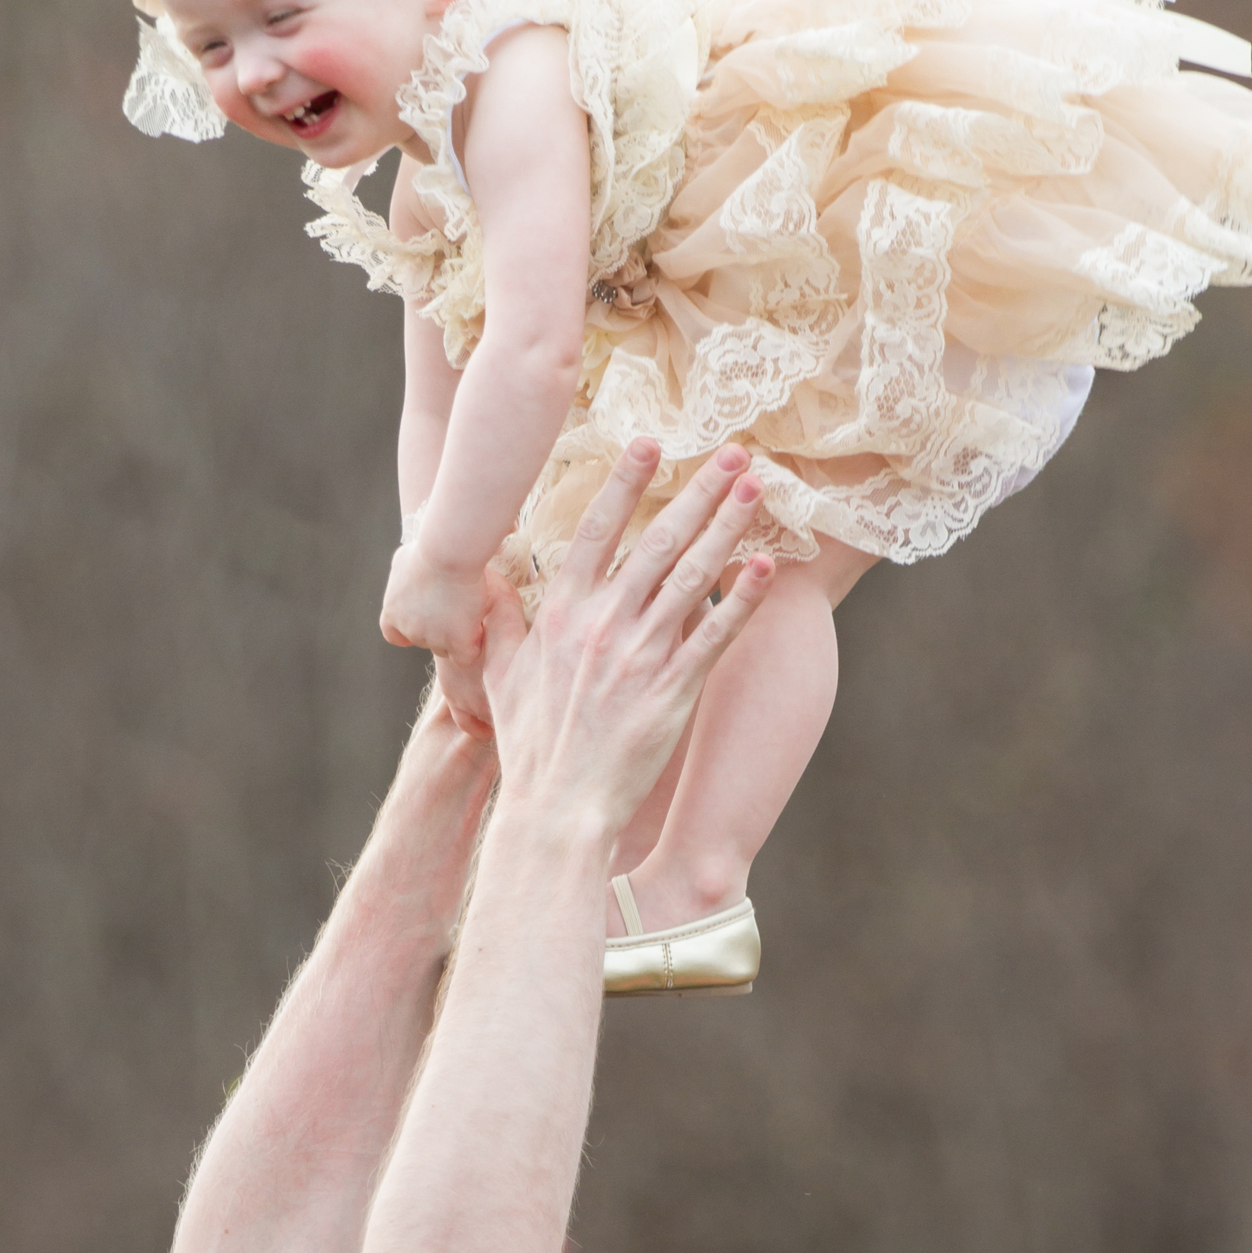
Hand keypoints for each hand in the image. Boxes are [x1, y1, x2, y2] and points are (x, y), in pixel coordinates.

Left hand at [380, 541, 492, 733]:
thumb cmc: (429, 550)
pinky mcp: (457, 641)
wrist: (449, 554)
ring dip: (456, 637)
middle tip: (455, 609)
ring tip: (468, 616)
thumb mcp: (404, 560)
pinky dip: (472, 647)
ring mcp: (432, 638)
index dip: (408, 632)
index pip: (394, 635)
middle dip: (438, 630)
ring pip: (445, 650)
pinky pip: (465, 656)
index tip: (423, 621)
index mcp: (393, 611)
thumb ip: (403, 576)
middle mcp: (409, 628)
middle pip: (424, 642)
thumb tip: (408, 574)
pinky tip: (479, 631)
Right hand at [479, 439, 773, 834]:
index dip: (625, 484)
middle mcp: (601, 625)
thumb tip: (486, 580)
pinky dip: (741, 600)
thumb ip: (499, 621)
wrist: (557, 810)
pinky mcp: (673, 692)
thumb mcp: (499, 676)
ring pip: (691, 577)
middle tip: (732, 453)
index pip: (595, 531)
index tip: (650, 443)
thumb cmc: (530, 747)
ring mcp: (639, 656)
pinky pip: (715, 636)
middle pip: (657, 541)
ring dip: (727, 529)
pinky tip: (765, 568)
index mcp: (560, 613)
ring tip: (757, 491)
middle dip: (698, 492)